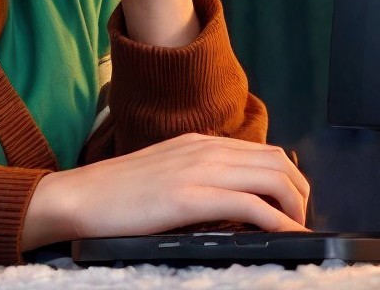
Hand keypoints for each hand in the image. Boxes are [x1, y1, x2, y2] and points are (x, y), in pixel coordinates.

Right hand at [21, 133, 310, 249]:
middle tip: (301, 222)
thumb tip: (230, 203)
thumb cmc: (115, 195)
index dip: (290, 180)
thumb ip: (196, 178)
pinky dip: (278, 221)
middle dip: (301, 192)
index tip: (293, 208)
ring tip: (297, 230)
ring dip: (295, 205)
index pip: (264, 151)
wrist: (78, 197)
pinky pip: (250, 204)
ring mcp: (197, 170)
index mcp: (198, 143)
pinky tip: (286, 237)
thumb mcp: (164, 174)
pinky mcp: (189, 196)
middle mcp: (204, 149)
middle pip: (277, 160)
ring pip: (272, 176)